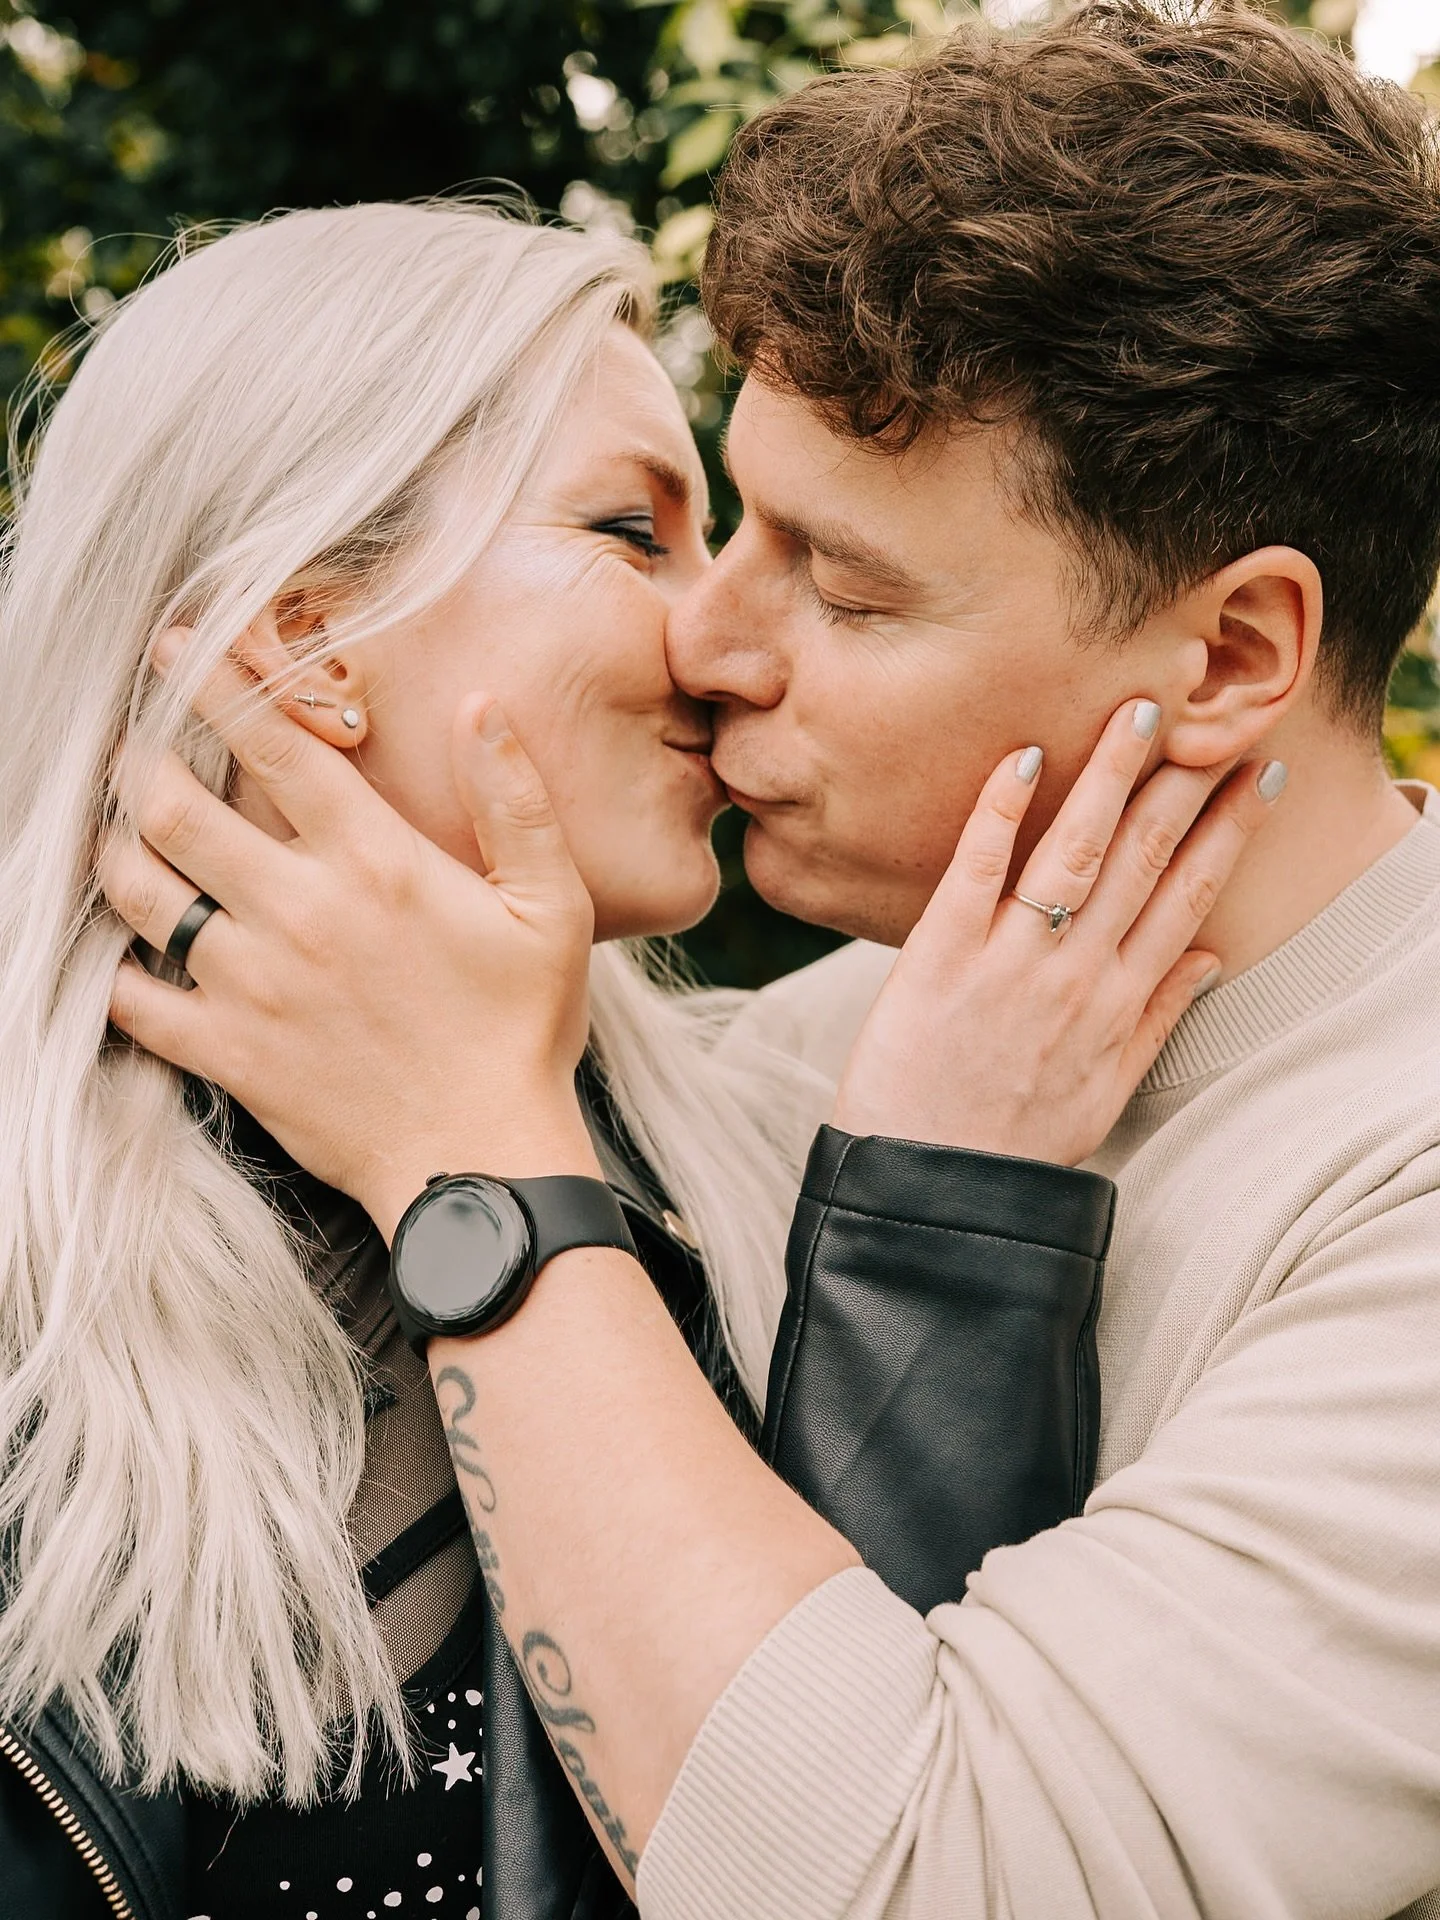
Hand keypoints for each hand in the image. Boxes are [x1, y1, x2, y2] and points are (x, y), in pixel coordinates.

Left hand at [103, 629, 600, 1236]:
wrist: (483, 1162)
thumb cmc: (524, 1032)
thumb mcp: (551, 908)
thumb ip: (516, 801)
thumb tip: (480, 706)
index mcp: (376, 862)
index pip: (273, 742)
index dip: (213, 678)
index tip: (175, 643)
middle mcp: (299, 910)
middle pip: (174, 807)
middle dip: (138, 759)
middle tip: (129, 743)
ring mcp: (253, 984)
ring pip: (140, 892)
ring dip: (115, 851)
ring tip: (116, 832)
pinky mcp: (228, 1053)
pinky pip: (135, 1000)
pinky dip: (116, 970)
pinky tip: (122, 951)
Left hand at [833, 700, 1284, 1165]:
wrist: (927, 1190)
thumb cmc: (1012, 1141)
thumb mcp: (1105, 1093)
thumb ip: (1158, 1022)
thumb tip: (1211, 960)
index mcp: (1118, 1005)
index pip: (1189, 898)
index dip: (1228, 833)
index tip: (1258, 777)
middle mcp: (1075, 976)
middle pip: (1142, 861)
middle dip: (1183, 785)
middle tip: (1211, 717)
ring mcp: (1009, 964)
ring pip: (1072, 852)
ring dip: (1108, 776)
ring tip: (1140, 711)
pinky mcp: (938, 959)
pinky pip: (975, 871)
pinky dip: (1000, 814)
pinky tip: (1025, 758)